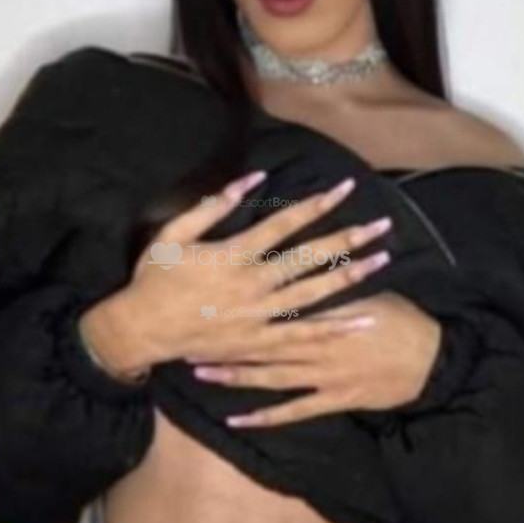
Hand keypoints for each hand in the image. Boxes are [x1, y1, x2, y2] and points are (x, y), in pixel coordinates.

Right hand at [79, 168, 396, 373]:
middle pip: (310, 257)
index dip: (317, 204)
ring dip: (350, 276)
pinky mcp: (258, 342)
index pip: (285, 223)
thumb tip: (250, 179)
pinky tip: (362, 321)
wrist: (141, 330)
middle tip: (382, 224)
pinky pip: (303, 337)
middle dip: (348, 237)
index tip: (345, 188)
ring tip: (382, 259)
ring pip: (314, 294)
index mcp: (233, 254)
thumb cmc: (155, 277)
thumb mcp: (173, 232)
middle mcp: (252, 285)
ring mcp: (258, 316)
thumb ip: (212, 206)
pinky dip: (334, 329)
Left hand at [188, 290, 442, 426]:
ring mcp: (321, 377)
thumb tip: (306, 261)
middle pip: (261, 341)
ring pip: (269, 376)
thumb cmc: (399, 318)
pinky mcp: (330, 400)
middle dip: (224, 340)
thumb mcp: (366, 290)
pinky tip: (239, 419)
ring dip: (235, 374)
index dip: (239, 302)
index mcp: (322, 312)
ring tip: (202, 372)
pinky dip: (264, 416)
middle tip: (189, 337)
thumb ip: (333, 281)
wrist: (429, 360)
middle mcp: (314, 345)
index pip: (273, 305)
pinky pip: (292, 411)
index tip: (206, 297)